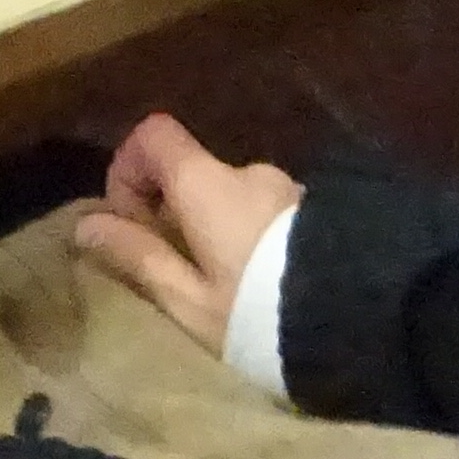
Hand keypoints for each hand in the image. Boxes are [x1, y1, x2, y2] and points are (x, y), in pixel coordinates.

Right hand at [68, 112, 303, 356]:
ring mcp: (293, 191)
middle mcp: (251, 174)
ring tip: (233, 295)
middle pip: (196, 176)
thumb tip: (85, 224)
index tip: (131, 224)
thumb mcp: (189, 302)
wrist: (373, 323)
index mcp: (209, 185)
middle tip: (184, 278)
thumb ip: (138, 259)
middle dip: (180, 217)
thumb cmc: (262, 316)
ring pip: (236, 200)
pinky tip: (271, 290)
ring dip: (223, 232)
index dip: (129, 168)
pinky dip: (257, 240)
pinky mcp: (324, 214)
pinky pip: (271, 216)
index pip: (154, 135)